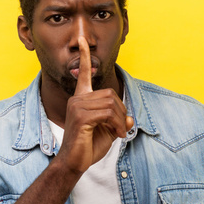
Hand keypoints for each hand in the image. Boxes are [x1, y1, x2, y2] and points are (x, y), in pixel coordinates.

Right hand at [56, 37, 133, 174]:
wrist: (73, 163)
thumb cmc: (88, 147)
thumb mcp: (108, 131)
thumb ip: (118, 121)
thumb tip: (130, 118)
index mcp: (81, 99)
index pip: (83, 73)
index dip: (84, 56)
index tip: (83, 40)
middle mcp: (77, 99)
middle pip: (110, 94)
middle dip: (122, 111)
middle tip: (122, 128)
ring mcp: (77, 107)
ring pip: (111, 104)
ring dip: (121, 120)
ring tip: (119, 133)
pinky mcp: (81, 117)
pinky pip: (108, 114)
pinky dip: (117, 125)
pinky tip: (117, 135)